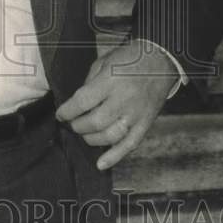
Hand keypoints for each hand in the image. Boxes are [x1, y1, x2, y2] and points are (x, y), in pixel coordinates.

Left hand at [55, 39, 177, 171]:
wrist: (161, 60)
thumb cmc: (129, 58)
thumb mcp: (104, 62)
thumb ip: (89, 83)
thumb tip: (77, 103)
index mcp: (111, 81)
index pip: (83, 102)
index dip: (68, 111)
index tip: (61, 114)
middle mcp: (124, 99)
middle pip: (95, 122)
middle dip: (78, 126)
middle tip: (73, 123)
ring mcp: (136, 114)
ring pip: (110, 136)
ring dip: (91, 139)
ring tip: (85, 133)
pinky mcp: (146, 123)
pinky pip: (130, 145)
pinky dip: (114, 157)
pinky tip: (101, 164)